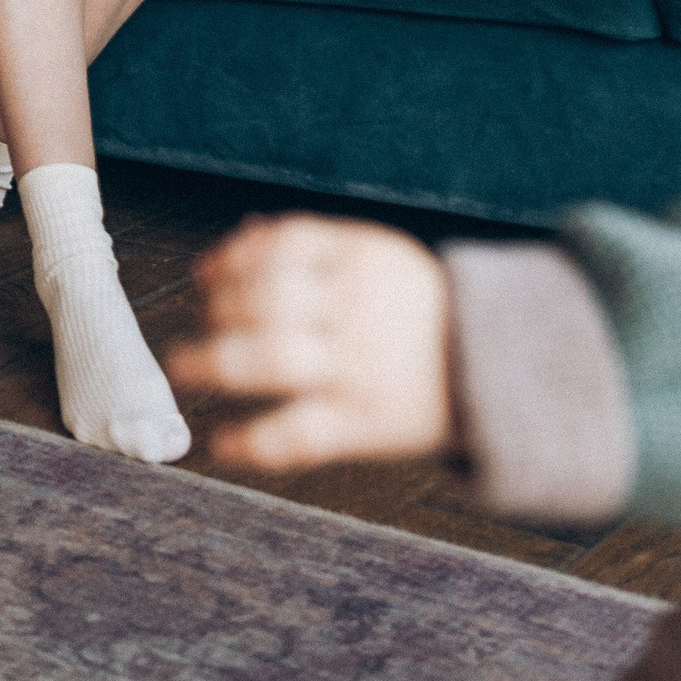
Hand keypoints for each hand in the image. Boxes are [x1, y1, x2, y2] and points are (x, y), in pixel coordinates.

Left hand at [169, 215, 455, 472]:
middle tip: (202, 323)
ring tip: (182, 368)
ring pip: (272, 359)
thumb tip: (240, 236)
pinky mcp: (365, 424)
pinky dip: (254, 442)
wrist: (498, 368)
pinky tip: (223, 444)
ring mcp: (360, 367)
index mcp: (365, 256)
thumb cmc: (417, 311)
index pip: (284, 244)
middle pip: (268, 299)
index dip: (233, 258)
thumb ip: (313, 248)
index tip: (205, 275)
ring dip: (214, 363)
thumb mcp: (380, 260)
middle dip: (220, 309)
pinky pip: (300, 433)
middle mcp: (359, 308)